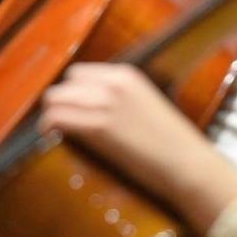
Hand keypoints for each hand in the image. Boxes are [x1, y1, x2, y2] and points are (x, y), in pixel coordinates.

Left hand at [40, 63, 236, 234]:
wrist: (186, 162)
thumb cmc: (169, 141)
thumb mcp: (144, 104)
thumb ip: (118, 98)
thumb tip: (87, 105)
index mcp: (127, 75)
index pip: (79, 74)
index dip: (71, 93)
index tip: (71, 110)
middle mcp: (114, 83)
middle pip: (64, 85)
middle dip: (58, 103)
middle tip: (60, 124)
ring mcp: (106, 103)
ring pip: (55, 99)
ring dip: (50, 116)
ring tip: (54, 133)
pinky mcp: (99, 127)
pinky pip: (57, 118)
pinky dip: (49, 128)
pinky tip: (53, 139)